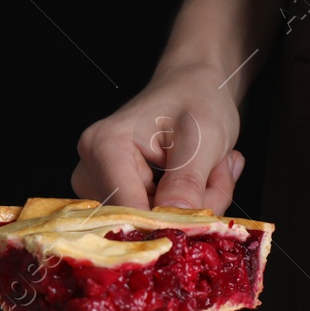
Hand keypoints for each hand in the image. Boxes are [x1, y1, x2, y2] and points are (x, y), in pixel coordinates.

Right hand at [73, 64, 244, 212]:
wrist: (194, 86)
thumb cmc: (197, 99)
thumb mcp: (203, 136)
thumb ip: (187, 181)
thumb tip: (174, 222)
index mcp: (104, 147)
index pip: (129, 209)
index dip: (169, 222)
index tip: (206, 214)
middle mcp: (90, 168)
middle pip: (139, 219)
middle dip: (188, 209)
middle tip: (219, 175)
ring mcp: (98, 184)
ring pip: (150, 223)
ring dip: (192, 207)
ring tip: (211, 172)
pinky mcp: (114, 195)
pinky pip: (152, 220)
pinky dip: (185, 207)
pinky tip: (199, 179)